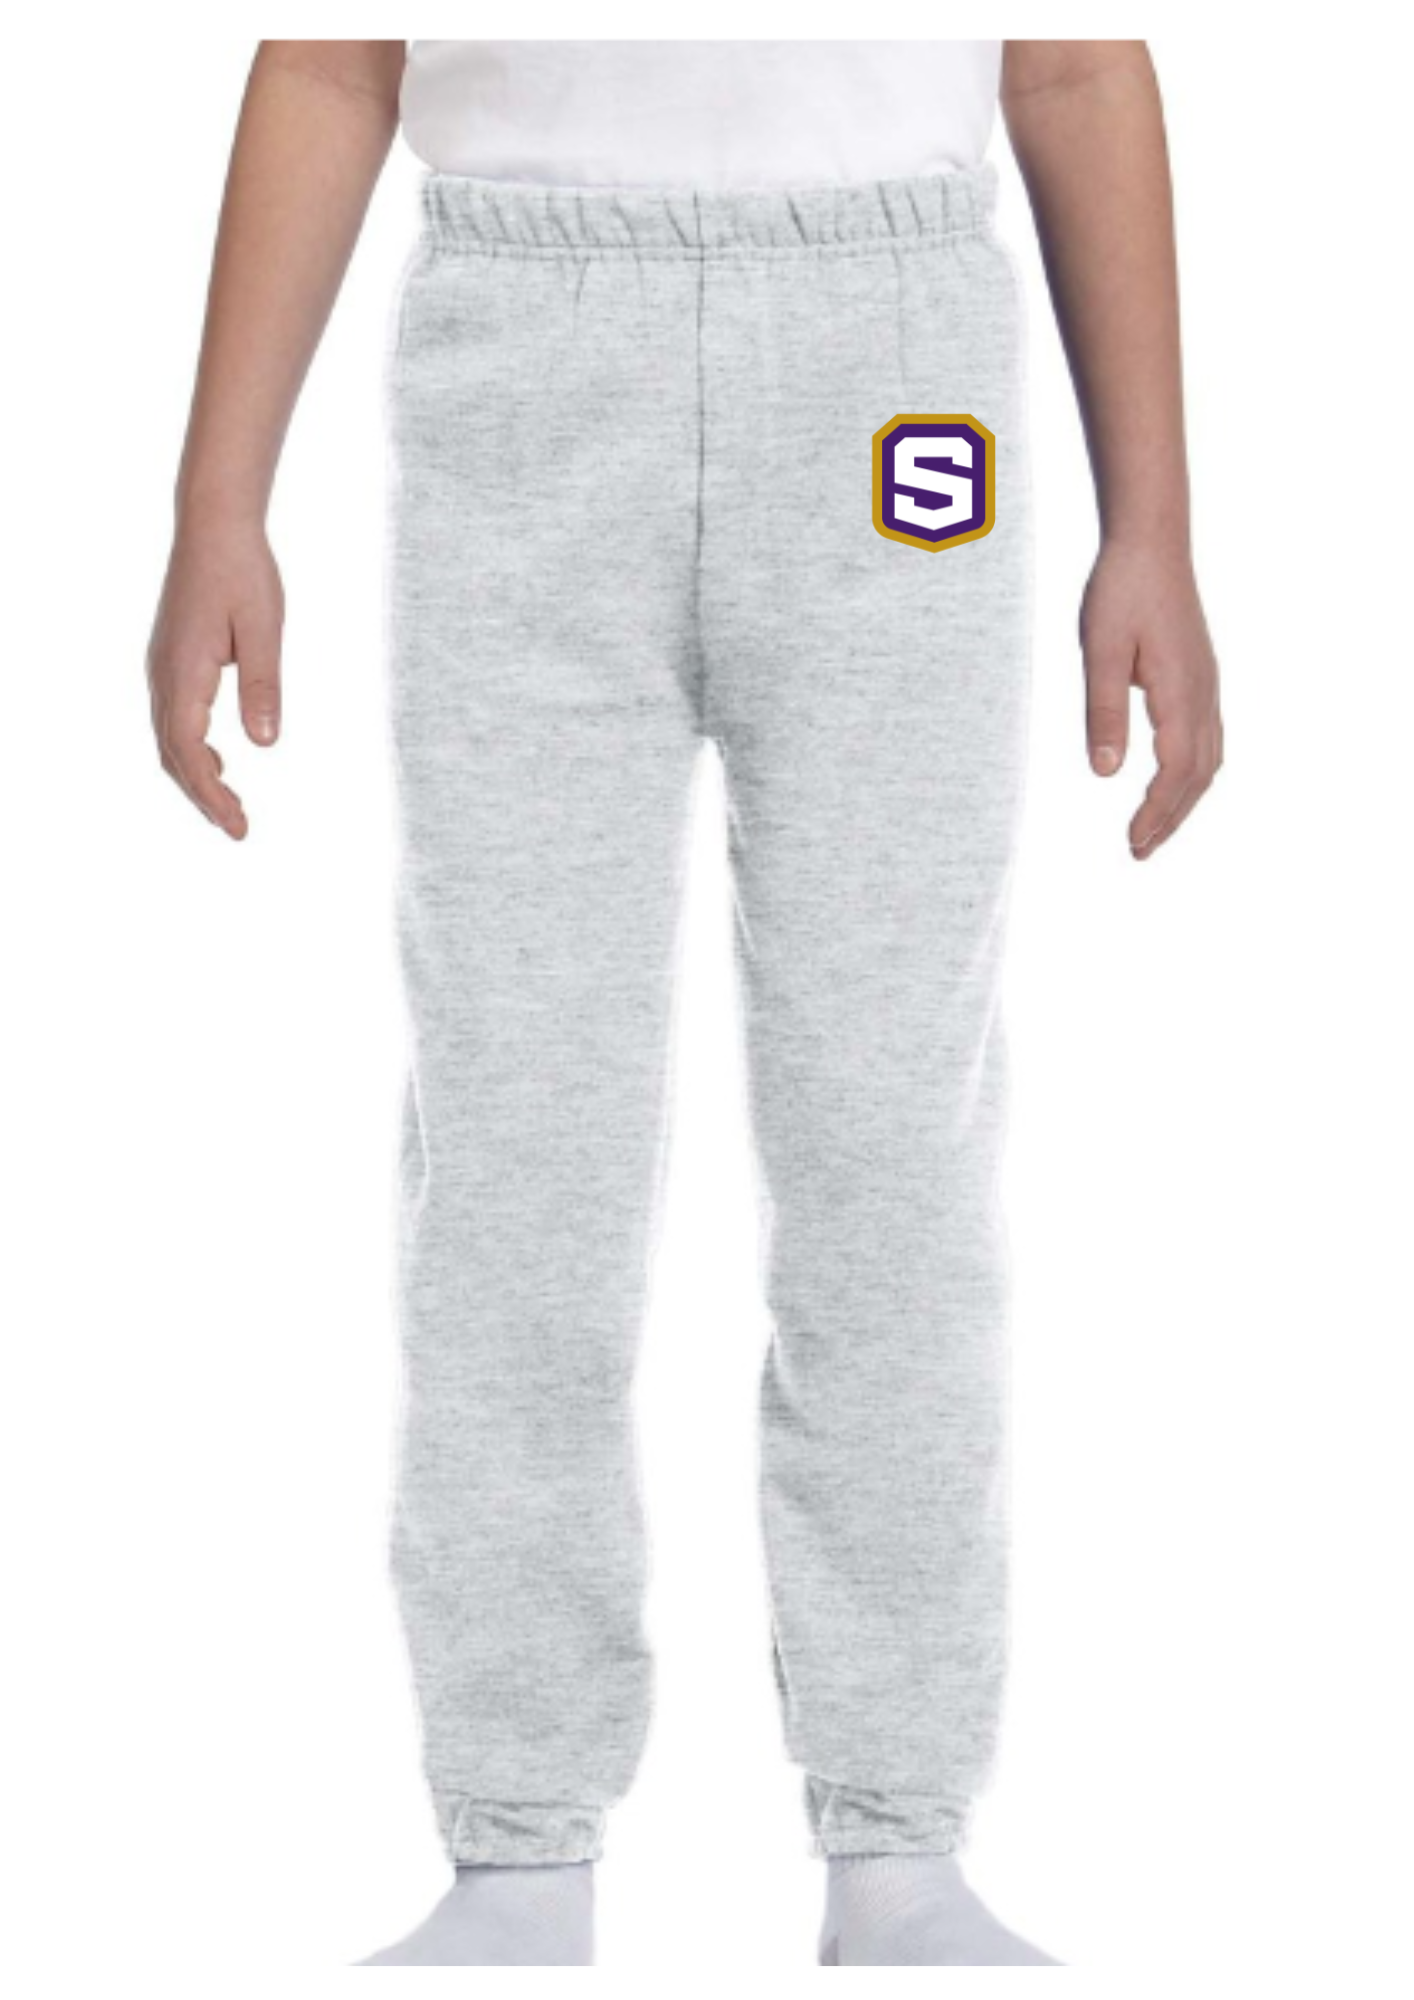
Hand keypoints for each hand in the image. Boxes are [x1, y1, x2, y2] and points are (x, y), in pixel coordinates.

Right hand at [146, 516, 283, 838]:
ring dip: (196, 774)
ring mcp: (164, 667)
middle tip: (239, 828)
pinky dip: (192, 748)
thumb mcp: (263, 630)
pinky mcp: (172, 659)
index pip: (188, 750)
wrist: (214, 526)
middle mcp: (165, 674)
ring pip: (170, 738)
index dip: (210, 793)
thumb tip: (265, 743)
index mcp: (184, 672)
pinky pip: (174, 717)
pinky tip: (218, 758)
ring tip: (229, 805)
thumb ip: (263, 687)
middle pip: (173, 753)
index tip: (237, 825)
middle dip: (204, 795)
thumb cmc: (242, 572)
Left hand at [1080, 541, 1222, 859]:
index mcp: (1180, 692)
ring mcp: (1207, 684)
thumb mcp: (1101, 653)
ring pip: (1208, 758)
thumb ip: (1103, 713)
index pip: (1175, 772)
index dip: (1156, 813)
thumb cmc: (1121, 591)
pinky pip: (1208, 738)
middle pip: (1197, 775)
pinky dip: (1193, 772)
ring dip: (1184, 799)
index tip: (1133, 843)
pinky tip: (1174, 781)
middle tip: (1140, 851)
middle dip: (1171, 818)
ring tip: (1155, 829)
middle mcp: (1203, 693)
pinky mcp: (1201, 676)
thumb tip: (1105, 773)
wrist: (1153, 542)